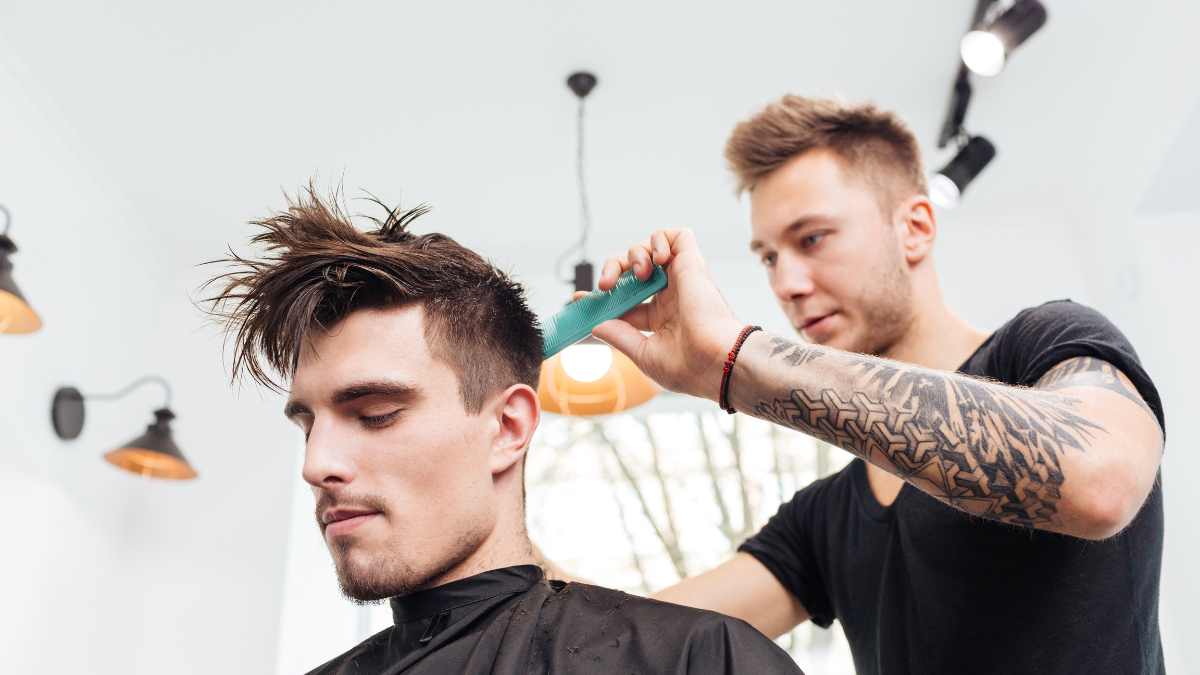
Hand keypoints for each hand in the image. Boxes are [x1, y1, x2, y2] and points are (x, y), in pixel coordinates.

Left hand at [591, 229, 743, 401]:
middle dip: (613, 269)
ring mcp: (681, 279)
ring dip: (634, 255)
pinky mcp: (693, 263)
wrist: (716, 361)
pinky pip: (677, 235)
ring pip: (649, 249)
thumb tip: (595, 324)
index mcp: (660, 318)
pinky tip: (658, 260)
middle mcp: (670, 296)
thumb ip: (619, 335)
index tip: (579, 297)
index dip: (602, 296)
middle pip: (631, 270)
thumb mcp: (643, 354)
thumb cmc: (688, 367)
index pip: (625, 299)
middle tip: (605, 285)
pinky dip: (660, 240)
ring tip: (640, 274)